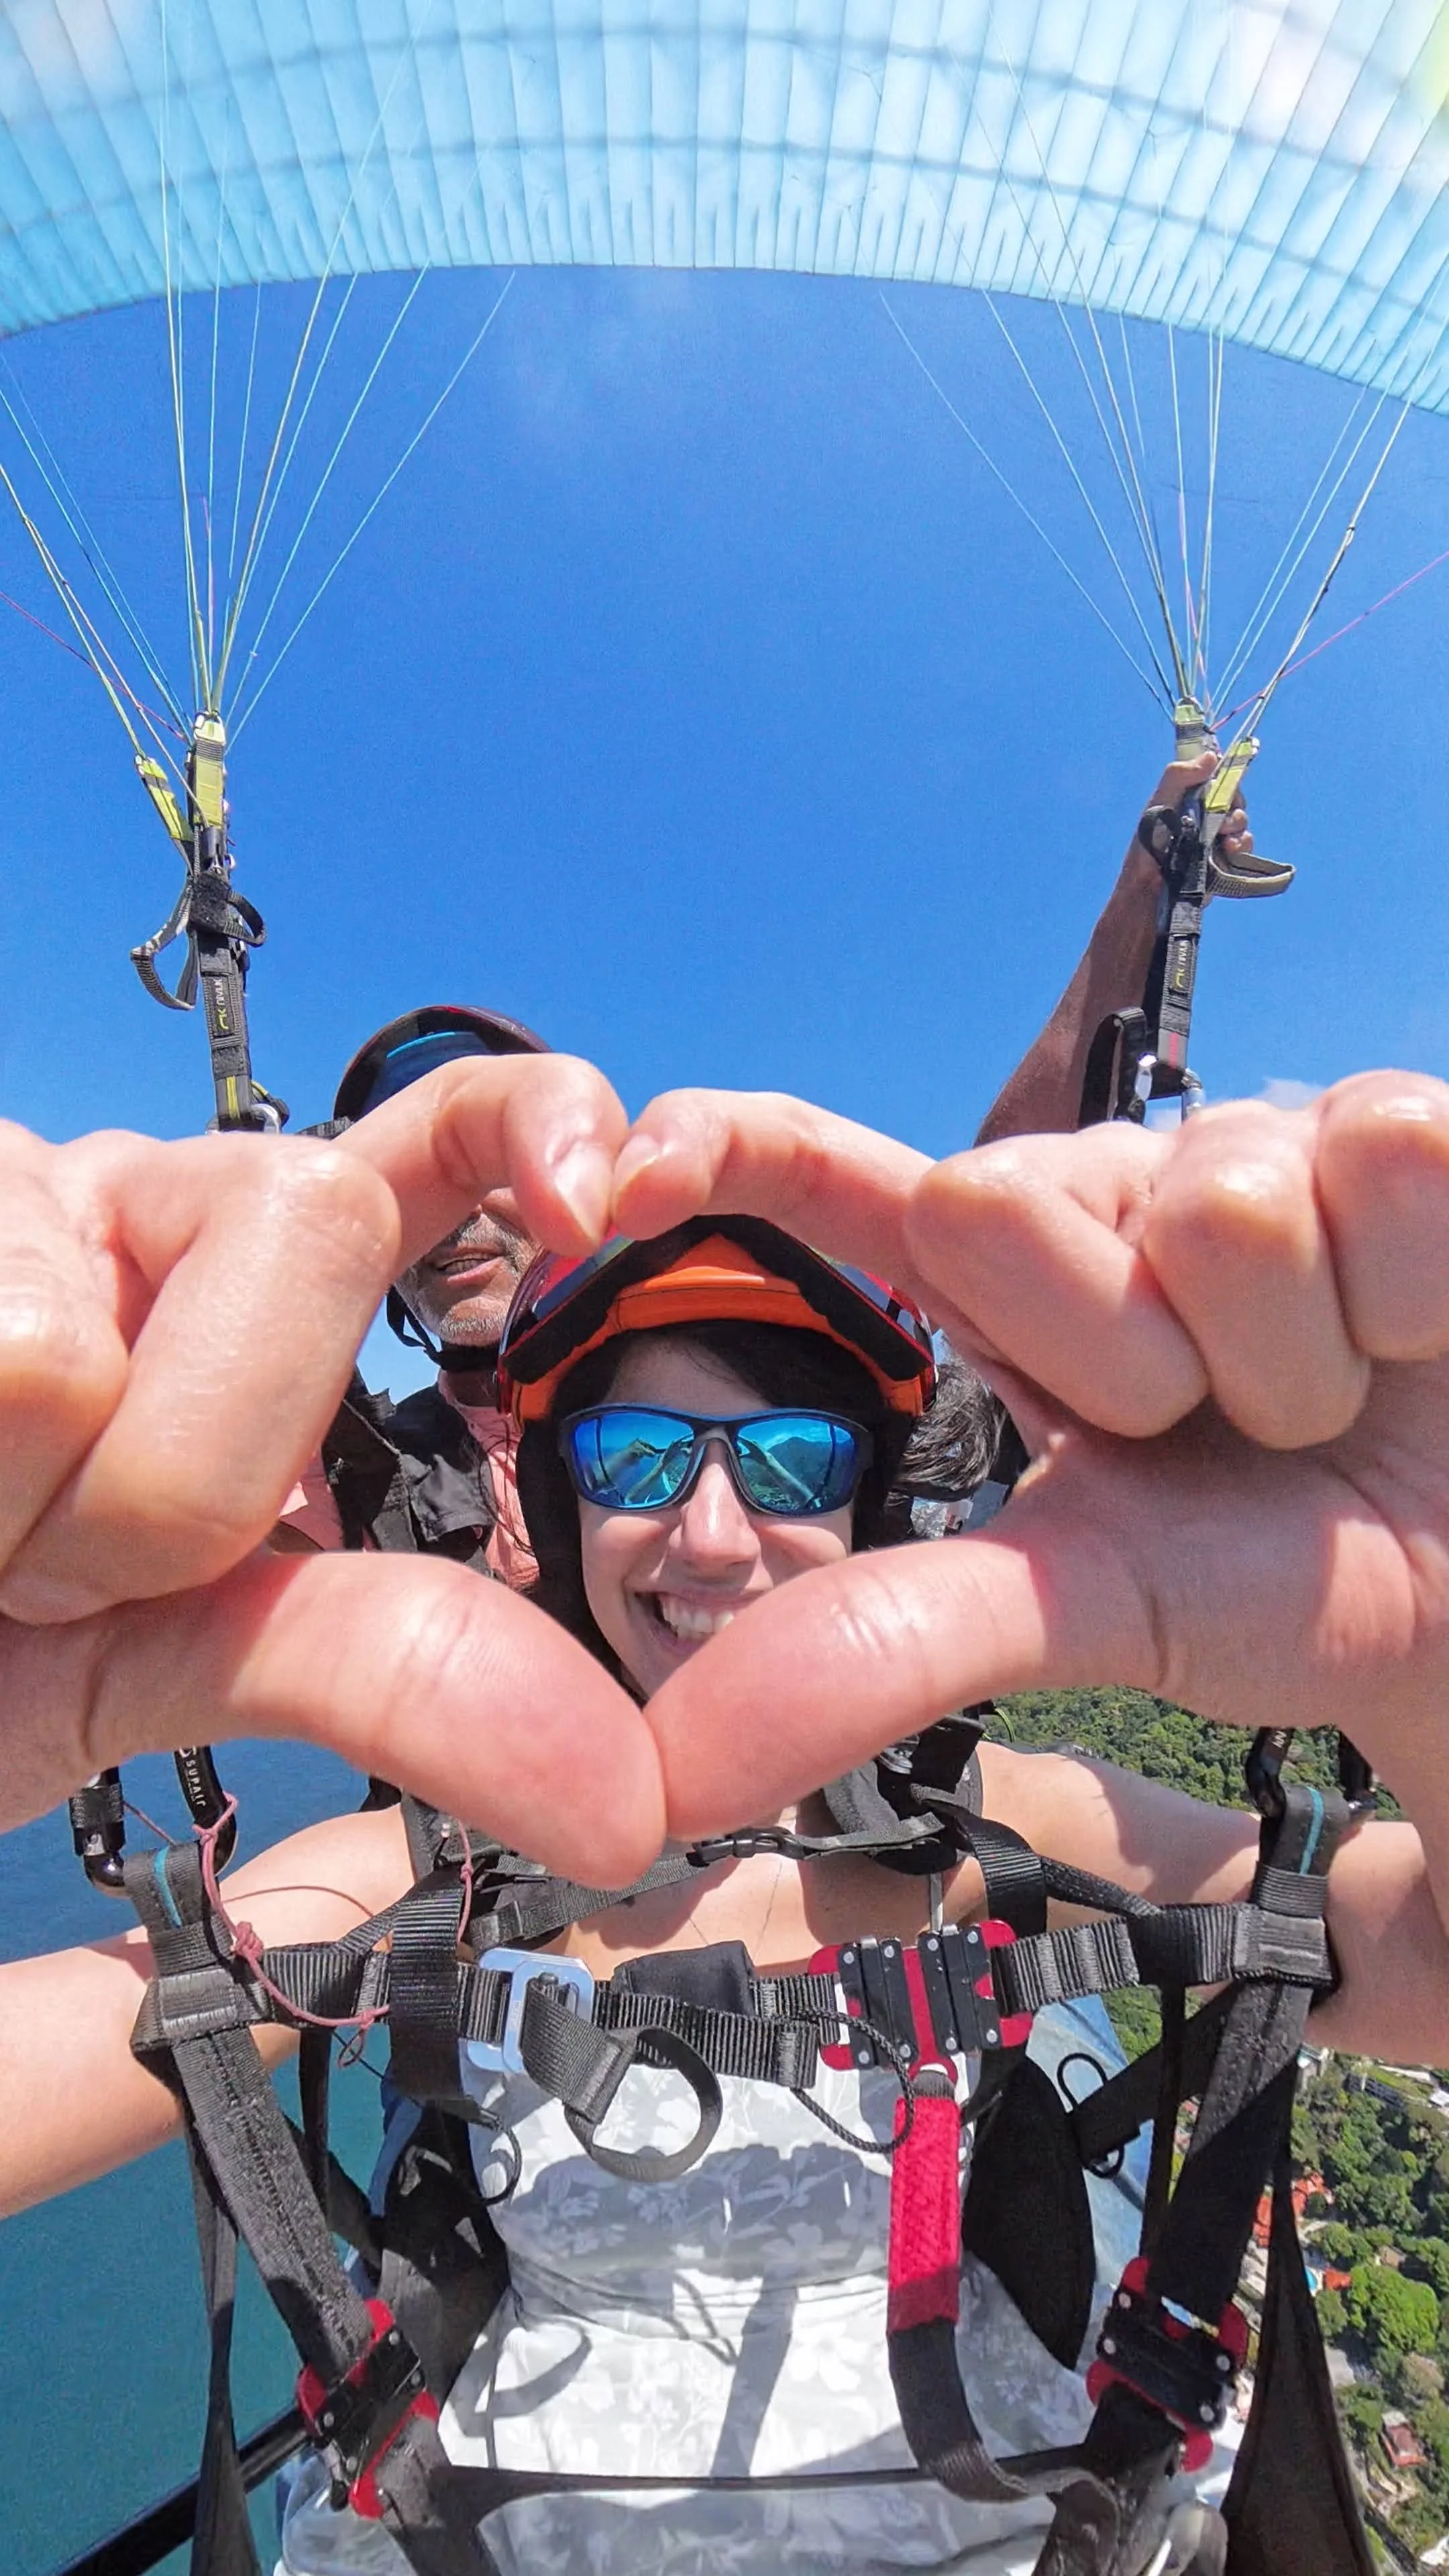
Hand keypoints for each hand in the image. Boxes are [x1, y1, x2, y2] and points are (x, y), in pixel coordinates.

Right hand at [0, 1060, 667, 1877]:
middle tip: (72, 1563)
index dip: (530, 1125)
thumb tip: (616, 1799)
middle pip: (319, 1224)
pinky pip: (22, 1366)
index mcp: (247, 1281)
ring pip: (103, 1346)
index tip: (600, 1200)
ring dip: (43, 1521)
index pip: (435, 1135)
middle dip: (197, 1473)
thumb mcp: (181, 1659)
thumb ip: (384, 1670)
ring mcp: (22, 1198)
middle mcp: (144, 1203)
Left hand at [612, 1077, 1448, 1862]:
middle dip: (1121, 1365)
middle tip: (1210, 1430)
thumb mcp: (1083, 1601)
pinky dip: (1416, 1287)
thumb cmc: (1281, 1574)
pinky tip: (1423, 1324)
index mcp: (1008, 1288)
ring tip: (1332, 1394)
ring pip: (1214, 1202)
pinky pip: (1376, 1161)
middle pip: (1000, 1210)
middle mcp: (1104, 1192)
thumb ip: (884, 1652)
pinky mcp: (1391, 1123)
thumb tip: (669, 1774)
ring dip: (1291, 1356)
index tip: (614, 1182)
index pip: (831, 1176)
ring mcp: (1244, 1144)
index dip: (723, 1151)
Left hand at [1136, 748, 1251, 869]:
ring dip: (1237, 823)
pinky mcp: (1224, 858)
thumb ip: (1179, 776)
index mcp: (1187, 797)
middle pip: (1233, 797)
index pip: (1215, 776)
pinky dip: (1242, 844)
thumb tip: (1212, 756)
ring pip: (1241, 820)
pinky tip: (1230, 849)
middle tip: (1223, 813)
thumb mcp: (1158, 804)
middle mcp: (1203, 814)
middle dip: (1233, 802)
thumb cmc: (1148, 846)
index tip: (1227, 779)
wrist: (1150, 889)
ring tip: (1223, 835)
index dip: (1225, 774)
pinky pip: (1245, 844)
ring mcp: (1215, 836)